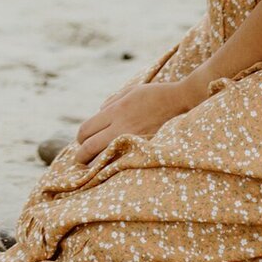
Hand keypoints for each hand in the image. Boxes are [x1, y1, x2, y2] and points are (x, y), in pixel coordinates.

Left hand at [75, 70, 211, 163]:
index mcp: (115, 112)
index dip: (80, 139)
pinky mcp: (143, 150)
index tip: (81, 143)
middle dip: (81, 157)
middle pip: (89, 147)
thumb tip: (99, 112)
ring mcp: (131, 141)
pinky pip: (122, 163)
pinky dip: (114, 167)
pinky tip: (113, 170)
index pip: (86, 130)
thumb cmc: (156, 95)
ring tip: (93, 169)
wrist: (181, 102)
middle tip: (80, 162)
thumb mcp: (131, 91)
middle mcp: (120, 127)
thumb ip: (112, 102)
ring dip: (95, 165)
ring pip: (102, 160)